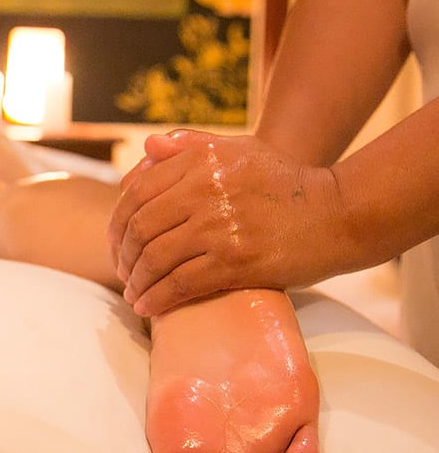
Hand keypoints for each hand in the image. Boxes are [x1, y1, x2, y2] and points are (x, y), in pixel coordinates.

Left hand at [107, 131, 342, 315]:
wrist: (338, 213)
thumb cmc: (285, 181)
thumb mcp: (241, 148)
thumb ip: (191, 145)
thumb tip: (146, 147)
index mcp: (200, 162)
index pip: (136, 192)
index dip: (117, 221)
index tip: (114, 242)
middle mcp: (204, 190)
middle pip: (139, 228)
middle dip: (122, 256)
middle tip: (121, 272)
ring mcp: (218, 227)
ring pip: (155, 259)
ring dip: (136, 281)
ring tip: (132, 293)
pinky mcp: (235, 262)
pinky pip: (180, 284)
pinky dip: (157, 299)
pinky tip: (147, 307)